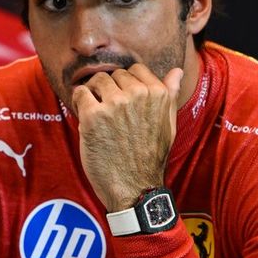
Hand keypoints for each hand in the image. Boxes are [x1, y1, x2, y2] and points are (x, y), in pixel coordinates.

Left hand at [72, 63, 183, 211]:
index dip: (126, 84)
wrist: (135, 188)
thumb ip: (170, 94)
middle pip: (114, 74)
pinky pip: (80, 94)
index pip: (135, 69)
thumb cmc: (151, 157)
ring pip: (96, 81)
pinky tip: (86, 118)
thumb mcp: (168, 124)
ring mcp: (114, 104)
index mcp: (157, 94)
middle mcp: (137, 94)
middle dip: (110, 90)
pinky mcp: (93, 116)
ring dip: (94, 94)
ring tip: (97, 114)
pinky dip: (79, 102)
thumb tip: (177, 71)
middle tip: (109, 112)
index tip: (123, 100)